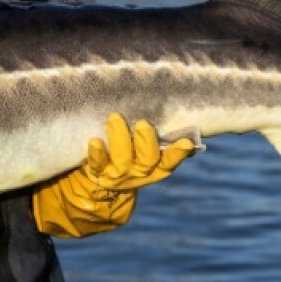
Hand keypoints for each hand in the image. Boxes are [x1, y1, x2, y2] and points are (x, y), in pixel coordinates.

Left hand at [81, 112, 196, 191]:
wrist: (104, 182)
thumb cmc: (130, 152)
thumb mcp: (145, 147)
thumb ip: (156, 132)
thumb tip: (166, 98)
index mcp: (157, 166)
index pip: (170, 159)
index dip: (178, 153)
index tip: (185, 142)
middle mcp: (140, 172)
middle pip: (147, 159)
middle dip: (146, 141)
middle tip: (143, 124)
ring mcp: (119, 174)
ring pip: (122, 160)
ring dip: (119, 138)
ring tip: (115, 118)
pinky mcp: (98, 173)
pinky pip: (97, 164)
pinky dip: (97, 153)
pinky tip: (94, 141)